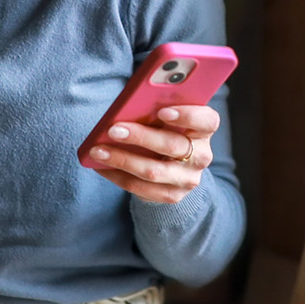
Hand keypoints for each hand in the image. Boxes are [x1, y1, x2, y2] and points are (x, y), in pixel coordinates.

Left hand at [86, 105, 218, 203]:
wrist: (174, 166)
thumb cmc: (165, 131)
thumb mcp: (166, 118)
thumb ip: (156, 109)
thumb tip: (126, 108)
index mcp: (204, 130)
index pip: (207, 121)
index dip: (187, 116)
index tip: (162, 112)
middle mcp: (201, 155)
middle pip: (173, 145)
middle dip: (140, 137)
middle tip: (113, 130)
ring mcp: (188, 179)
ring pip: (153, 171)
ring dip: (122, 160)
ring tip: (98, 150)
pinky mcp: (172, 195)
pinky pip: (141, 188)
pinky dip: (117, 176)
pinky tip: (101, 166)